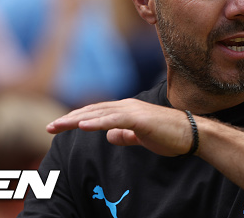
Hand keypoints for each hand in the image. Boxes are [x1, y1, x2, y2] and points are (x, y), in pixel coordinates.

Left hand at [47, 99, 195, 156]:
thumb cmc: (170, 136)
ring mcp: (132, 111)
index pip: (96, 112)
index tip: (60, 126)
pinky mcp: (139, 119)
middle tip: (50, 127)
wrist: (192, 133)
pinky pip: (113, 120)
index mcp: (126, 110)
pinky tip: (82, 126)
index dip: (77, 118)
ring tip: (58, 126)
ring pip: (98, 114)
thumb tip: (109, 135)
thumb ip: (125, 135)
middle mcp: (126, 106)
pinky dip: (96, 122)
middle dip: (70, 119)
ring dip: (76, 120)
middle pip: (92, 111)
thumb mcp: (141, 137)